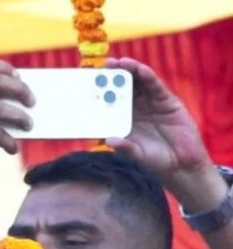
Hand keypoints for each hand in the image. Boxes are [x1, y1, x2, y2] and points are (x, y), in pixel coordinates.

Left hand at [103, 57, 224, 205]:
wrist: (181, 164)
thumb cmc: (153, 161)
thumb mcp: (136, 155)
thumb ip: (124, 148)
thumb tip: (109, 141)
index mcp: (122, 118)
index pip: (108, 101)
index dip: (100, 90)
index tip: (89, 81)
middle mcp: (134, 108)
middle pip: (122, 87)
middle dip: (113, 75)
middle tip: (104, 65)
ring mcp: (150, 103)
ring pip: (138, 82)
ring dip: (129, 70)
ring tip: (120, 62)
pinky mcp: (167, 101)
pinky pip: (155, 86)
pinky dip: (148, 77)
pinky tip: (141, 70)